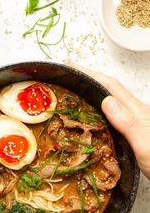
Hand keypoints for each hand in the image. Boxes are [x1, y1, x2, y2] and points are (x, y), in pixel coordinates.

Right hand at [68, 61, 149, 178]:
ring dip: (93, 89)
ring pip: (111, 99)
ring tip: (77, 88)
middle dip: (89, 77)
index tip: (72, 66)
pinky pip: (112, 112)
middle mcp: (135, 113)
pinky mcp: (133, 130)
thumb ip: (128, 124)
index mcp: (136, 111)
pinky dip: (98, 106)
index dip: (91, 74)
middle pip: (110, 88)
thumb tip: (107, 102)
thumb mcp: (145, 146)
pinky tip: (93, 112)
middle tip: (69, 73)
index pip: (110, 86)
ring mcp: (134, 121)